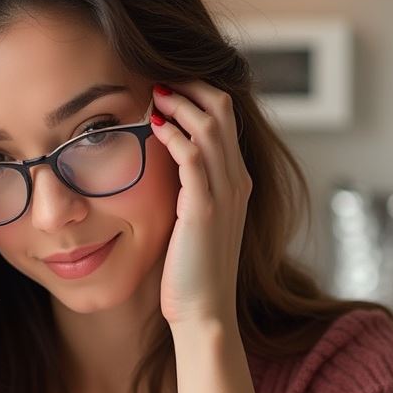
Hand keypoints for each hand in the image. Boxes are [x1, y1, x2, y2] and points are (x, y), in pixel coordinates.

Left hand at [150, 80, 251, 330]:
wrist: (205, 314)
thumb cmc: (193, 273)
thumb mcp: (195, 223)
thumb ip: (190, 192)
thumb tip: (166, 167)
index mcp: (238, 183)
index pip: (227, 119)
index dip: (201, 94)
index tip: (171, 85)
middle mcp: (237, 182)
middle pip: (224, 111)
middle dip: (191, 86)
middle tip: (160, 78)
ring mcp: (225, 195)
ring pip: (210, 126)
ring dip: (180, 103)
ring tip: (154, 92)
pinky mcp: (204, 209)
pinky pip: (192, 157)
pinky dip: (174, 134)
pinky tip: (154, 126)